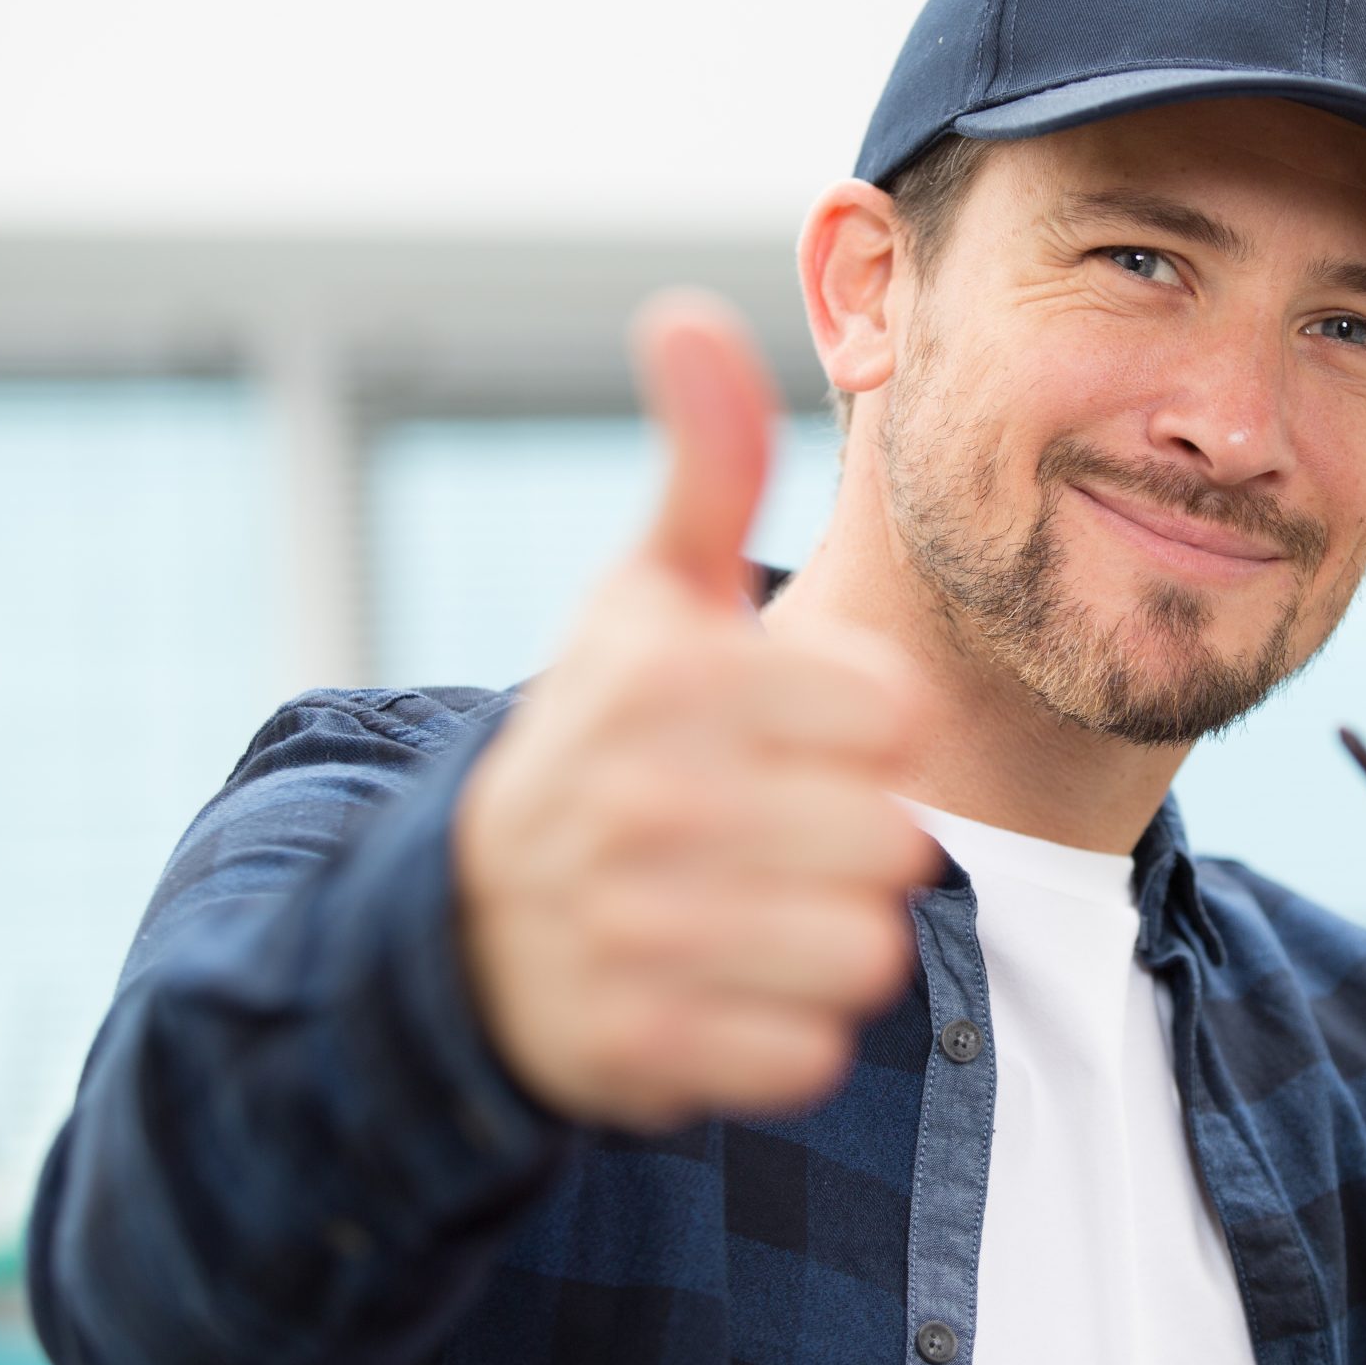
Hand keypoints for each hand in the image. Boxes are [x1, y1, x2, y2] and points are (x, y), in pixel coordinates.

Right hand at [452, 288, 939, 1129]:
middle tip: (770, 830)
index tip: (792, 737)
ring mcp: (637, 934)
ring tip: (755, 904)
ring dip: (831, 936)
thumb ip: (703, 467)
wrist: (468, 921)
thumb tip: (685, 312)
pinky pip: (807, 1052)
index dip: (866, 733)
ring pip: (866, 951)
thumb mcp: (647, 595)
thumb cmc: (602, 735)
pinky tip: (723, 983)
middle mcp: (648, 804)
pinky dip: (783, 1030)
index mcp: (672, 680)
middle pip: (897, 841)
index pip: (896, 718)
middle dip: (854, 839)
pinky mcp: (637, 1048)